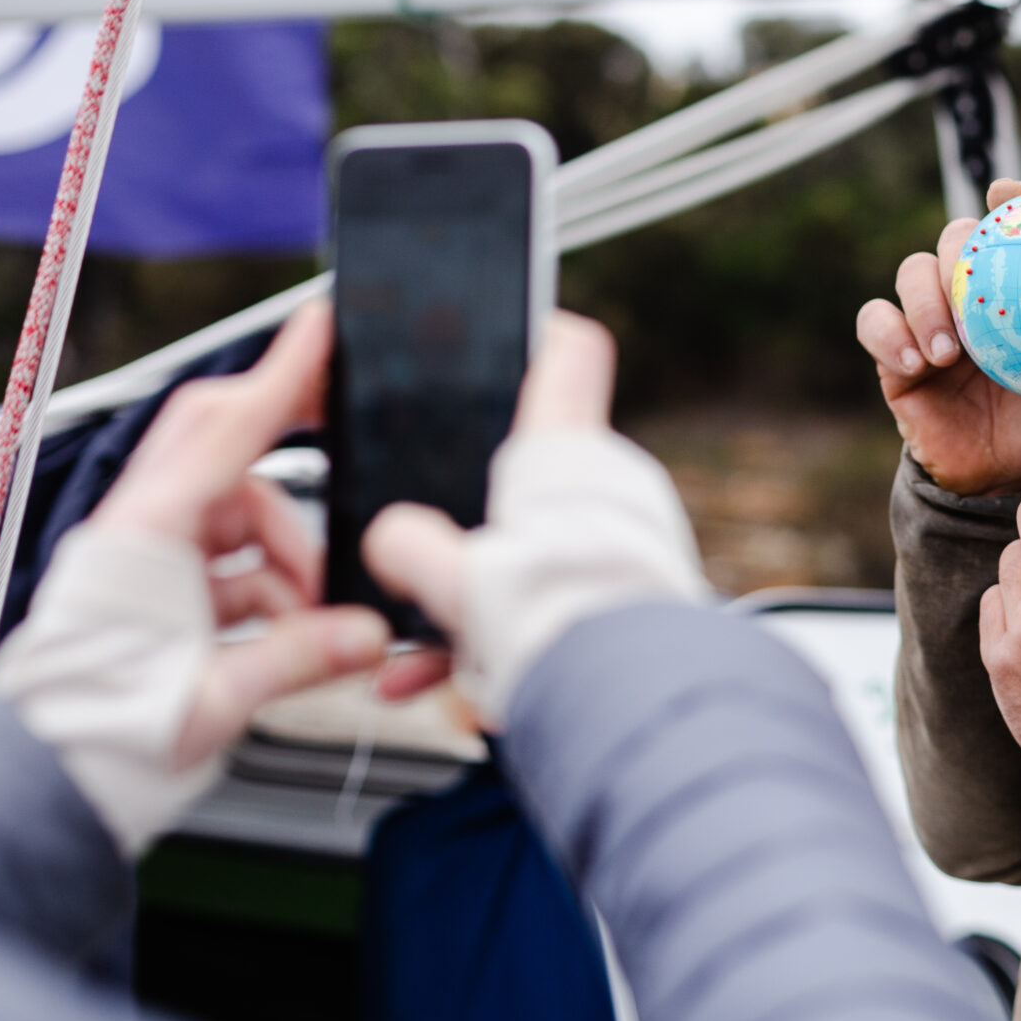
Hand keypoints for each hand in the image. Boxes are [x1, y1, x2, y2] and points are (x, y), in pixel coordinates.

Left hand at [0, 299, 390, 854]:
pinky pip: (228, 559)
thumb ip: (302, 656)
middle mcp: (140, 533)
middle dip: (287, 438)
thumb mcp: (216, 700)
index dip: (282, 374)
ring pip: (237, 510)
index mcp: (147, 538)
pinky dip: (270, 585)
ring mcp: (145, 558)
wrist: (50, 780)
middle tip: (343, 424)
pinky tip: (294, 633)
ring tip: (317, 615)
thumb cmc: (105, 734)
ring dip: (289, 550)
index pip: (226, 430)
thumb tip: (367, 633)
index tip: (320, 326)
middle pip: (222, 443)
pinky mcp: (153, 589)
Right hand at [361, 311, 708, 724]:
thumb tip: (390, 539)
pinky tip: (435, 678)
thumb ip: (410, 549)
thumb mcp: (455, 577)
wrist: (631, 691)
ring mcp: (623, 535)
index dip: (532, 329)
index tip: (501, 330)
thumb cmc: (556, 622)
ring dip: (472, 589)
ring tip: (417, 640)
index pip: (566, 351)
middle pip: (531, 466)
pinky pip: (551, 595)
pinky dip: (496, 631)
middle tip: (425, 534)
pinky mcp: (627, 587)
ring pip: (533, 545)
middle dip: (472, 508)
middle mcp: (606, 483)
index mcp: (565, 449)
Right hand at [856, 176, 1020, 496]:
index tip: (1007, 192)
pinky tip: (918, 363)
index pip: (1007, 228)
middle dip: (957, 249)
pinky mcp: (895, 354)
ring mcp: (928, 321)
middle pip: (952, 239)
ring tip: (949, 350)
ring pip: (910, 273)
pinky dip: (890, 334)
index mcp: (1016, 288)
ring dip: (925, 301)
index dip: (1007, 199)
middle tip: (969, 284)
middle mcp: (970, 294)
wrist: (1009, 478)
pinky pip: (875, 322)